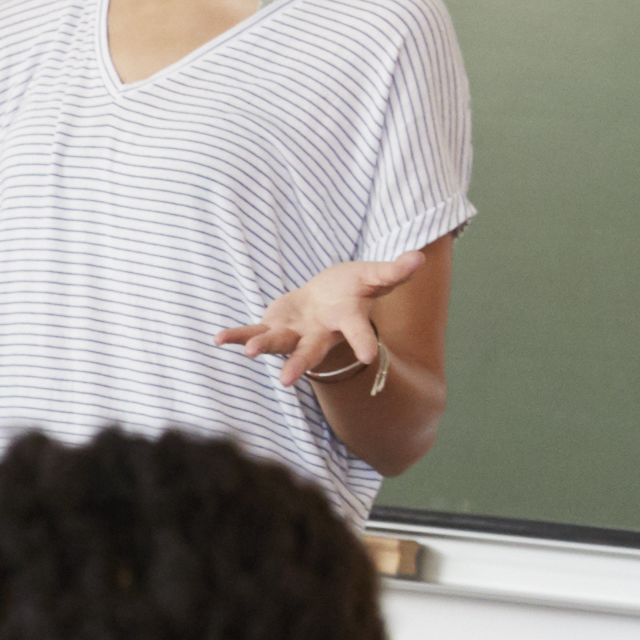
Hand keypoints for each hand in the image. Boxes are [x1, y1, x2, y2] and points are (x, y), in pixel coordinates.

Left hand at [214, 250, 427, 389]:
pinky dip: (236, 336)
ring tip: (248, 353)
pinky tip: (218, 339)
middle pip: (310, 351)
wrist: (328, 301)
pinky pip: (252, 332)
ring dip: (262, 347)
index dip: (362, 342)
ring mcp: (295, 334)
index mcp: (346, 320)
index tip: (367, 357)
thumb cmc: (354, 289)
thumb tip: (421, 257)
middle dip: (299, 364)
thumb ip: (393, 271)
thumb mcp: (374, 277)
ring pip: (278, 344)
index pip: (357, 331)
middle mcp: (320, 334)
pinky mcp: (274, 328)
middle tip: (287, 382)